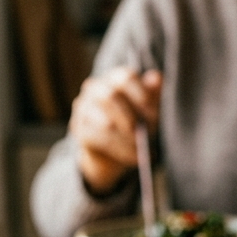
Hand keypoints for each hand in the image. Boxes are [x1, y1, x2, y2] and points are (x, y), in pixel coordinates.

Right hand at [69, 67, 162, 194]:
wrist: (113, 154)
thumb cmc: (134, 124)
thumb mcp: (148, 109)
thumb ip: (153, 94)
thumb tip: (157, 78)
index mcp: (114, 78)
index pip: (126, 78)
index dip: (142, 95)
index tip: (154, 115)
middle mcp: (94, 88)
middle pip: (112, 97)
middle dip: (132, 118)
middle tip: (148, 135)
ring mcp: (83, 108)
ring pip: (106, 123)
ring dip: (128, 139)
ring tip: (143, 150)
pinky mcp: (80, 130)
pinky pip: (100, 140)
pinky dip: (121, 150)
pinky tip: (134, 158)